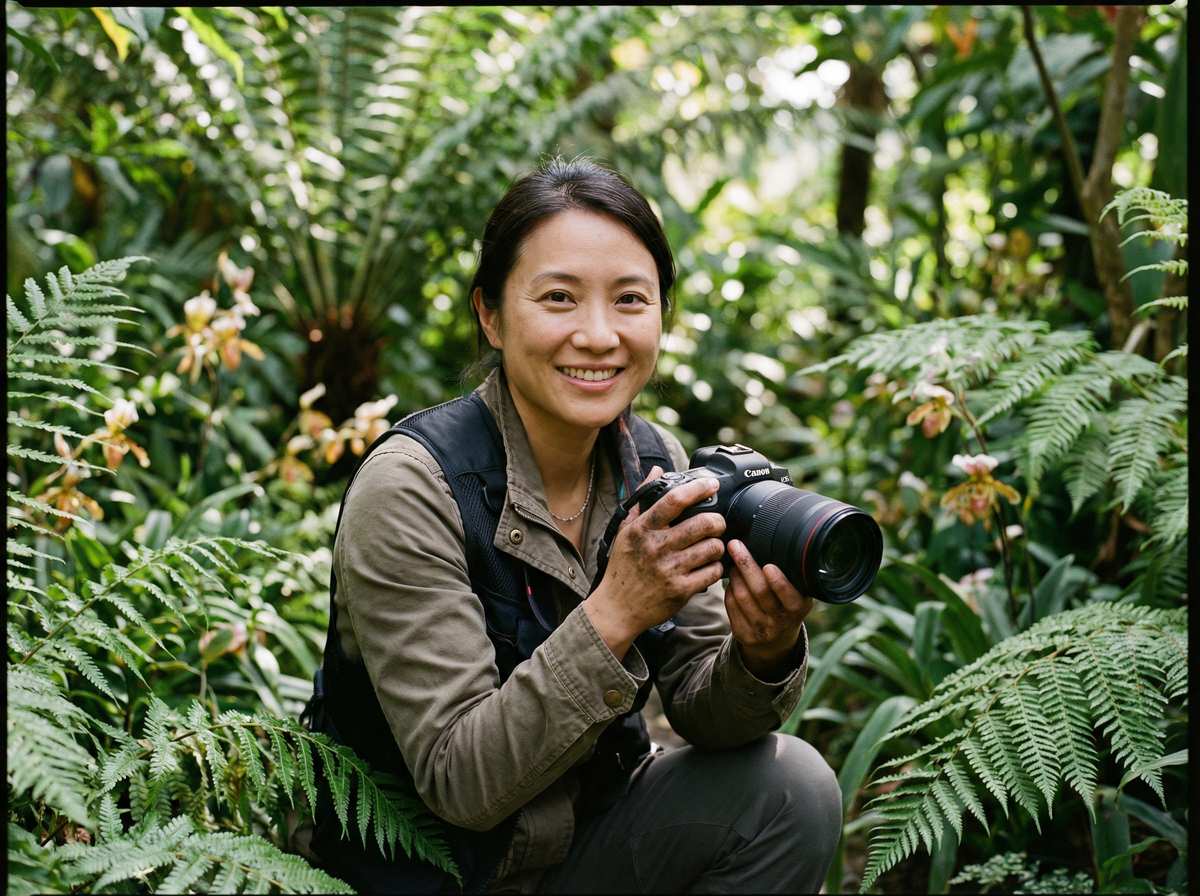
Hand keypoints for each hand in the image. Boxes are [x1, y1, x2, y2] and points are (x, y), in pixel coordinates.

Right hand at [586, 466, 725, 654]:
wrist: (616, 608)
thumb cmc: (623, 567)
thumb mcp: (626, 531)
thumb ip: (642, 499)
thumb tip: (656, 471)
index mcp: (642, 529)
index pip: (674, 501)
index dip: (698, 489)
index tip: (711, 485)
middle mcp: (656, 547)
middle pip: (703, 523)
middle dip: (717, 521)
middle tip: (716, 523)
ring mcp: (669, 570)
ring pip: (713, 548)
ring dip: (718, 545)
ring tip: (711, 546)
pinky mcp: (681, 591)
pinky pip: (712, 572)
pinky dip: (716, 568)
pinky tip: (708, 566)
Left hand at [725, 539, 812, 678]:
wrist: (777, 640)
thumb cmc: (786, 606)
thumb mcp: (798, 594)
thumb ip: (791, 576)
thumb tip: (771, 544)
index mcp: (798, 608)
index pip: (788, 595)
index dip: (778, 582)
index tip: (769, 566)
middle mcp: (780, 621)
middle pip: (759, 591)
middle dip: (746, 565)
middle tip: (735, 545)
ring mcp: (760, 630)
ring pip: (741, 596)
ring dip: (735, 575)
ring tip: (734, 562)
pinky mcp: (743, 634)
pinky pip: (731, 605)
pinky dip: (729, 588)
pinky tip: (732, 581)